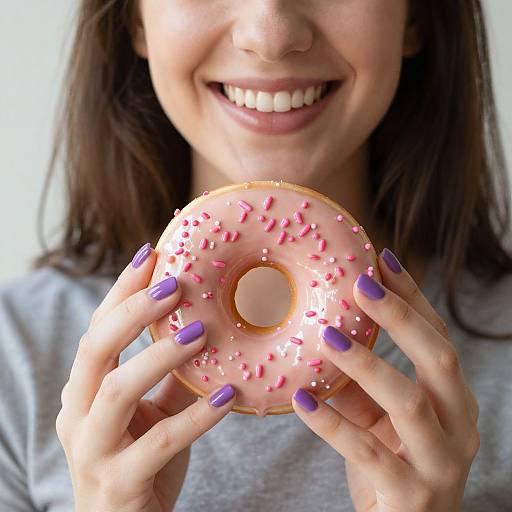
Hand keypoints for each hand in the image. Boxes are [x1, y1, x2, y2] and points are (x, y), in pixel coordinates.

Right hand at [56, 243, 235, 511]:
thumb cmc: (140, 462)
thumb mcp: (152, 411)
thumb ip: (170, 373)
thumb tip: (205, 325)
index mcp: (85, 391)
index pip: (98, 328)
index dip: (122, 290)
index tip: (151, 253)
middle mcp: (79, 414)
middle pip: (95, 349)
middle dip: (133, 311)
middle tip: (174, 284)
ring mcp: (93, 451)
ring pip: (118, 391)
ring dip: (161, 355)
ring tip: (202, 332)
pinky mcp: (119, 483)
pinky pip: (160, 442)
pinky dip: (197, 415)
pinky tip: (229, 394)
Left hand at [292, 248, 479, 511]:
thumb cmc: (391, 466)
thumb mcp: (378, 418)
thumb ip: (360, 381)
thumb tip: (327, 331)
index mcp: (453, 400)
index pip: (436, 336)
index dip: (411, 296)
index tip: (381, 258)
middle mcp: (458, 426)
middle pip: (437, 357)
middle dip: (399, 315)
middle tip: (360, 283)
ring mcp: (441, 463)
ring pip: (408, 400)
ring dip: (366, 362)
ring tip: (326, 336)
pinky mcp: (412, 496)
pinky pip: (368, 451)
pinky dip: (332, 422)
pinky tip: (301, 399)